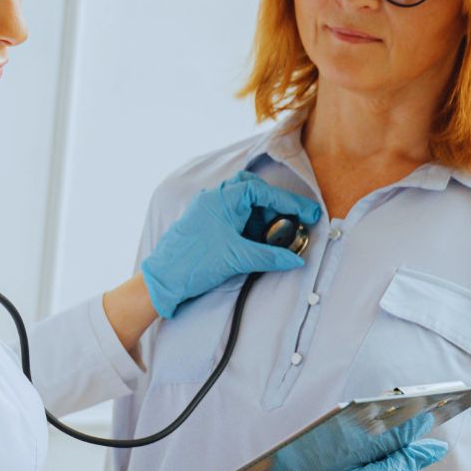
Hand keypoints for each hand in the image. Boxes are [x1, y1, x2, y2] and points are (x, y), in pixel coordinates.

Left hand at [142, 171, 321, 317]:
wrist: (162, 280)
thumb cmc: (194, 263)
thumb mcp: (238, 258)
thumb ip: (270, 256)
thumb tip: (295, 259)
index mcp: (223, 198)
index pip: (264, 191)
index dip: (289, 202)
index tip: (308, 213)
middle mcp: (214, 198)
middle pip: (252, 190)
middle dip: (274, 206)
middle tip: (288, 224)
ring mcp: (207, 209)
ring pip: (242, 203)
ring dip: (260, 217)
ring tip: (273, 238)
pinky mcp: (204, 223)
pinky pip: (231, 215)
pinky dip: (247, 225)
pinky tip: (255, 242)